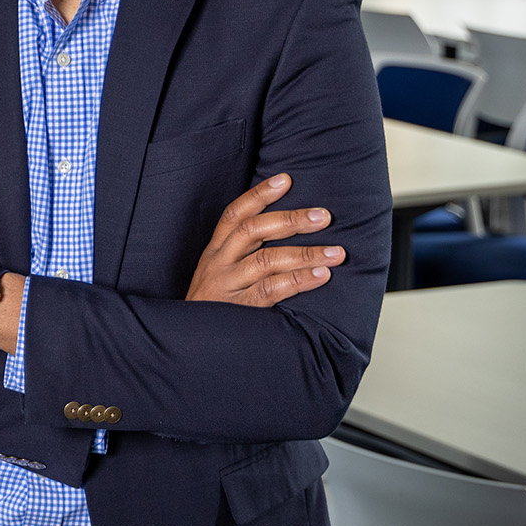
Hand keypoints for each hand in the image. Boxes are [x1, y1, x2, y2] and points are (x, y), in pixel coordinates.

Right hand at [187, 173, 343, 306]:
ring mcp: (227, 286)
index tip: (286, 179)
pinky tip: (321, 275)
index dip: (259, 195)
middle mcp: (219, 264)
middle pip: (252, 231)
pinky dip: (300, 281)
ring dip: (305, 253)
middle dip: (290, 220)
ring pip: (266, 260)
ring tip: (337, 252)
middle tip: (323, 216)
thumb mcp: (219, 275)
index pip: (234, 214)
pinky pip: (272, 290)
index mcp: (215, 252)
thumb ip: (242, 255)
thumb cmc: (213, 309)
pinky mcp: (239, 310)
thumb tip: (285, 231)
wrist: (188, 345)